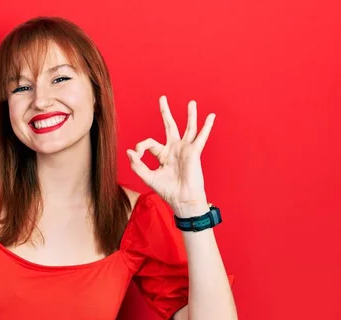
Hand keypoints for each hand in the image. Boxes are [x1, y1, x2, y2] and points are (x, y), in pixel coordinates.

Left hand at [127, 96, 213, 216]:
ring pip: (188, 128)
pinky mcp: (194, 152)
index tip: (137, 154)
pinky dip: (206, 126)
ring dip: (190, 115)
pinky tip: (211, 116)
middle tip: (162, 98)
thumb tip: (129, 151)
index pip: (149, 143)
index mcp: (163, 154)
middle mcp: (174, 149)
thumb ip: (137, 164)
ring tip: (191, 102)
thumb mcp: (148, 177)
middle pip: (169, 126)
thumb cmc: (167, 190)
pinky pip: (201, 137)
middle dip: (165, 112)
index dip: (140, 146)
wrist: (182, 199)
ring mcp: (185, 149)